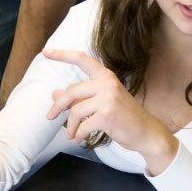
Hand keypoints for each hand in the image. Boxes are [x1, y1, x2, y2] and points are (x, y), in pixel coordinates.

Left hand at [42, 49, 177, 173]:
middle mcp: (107, 83)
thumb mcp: (102, 102)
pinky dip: (78, 134)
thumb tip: (54, 94)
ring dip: (70, 126)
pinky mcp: (107, 115)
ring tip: (71, 134)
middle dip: (57, 107)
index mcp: (106, 76)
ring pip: (75, 111)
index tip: (45, 52)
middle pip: (71, 92)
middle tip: (50, 117)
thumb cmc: (124, 117)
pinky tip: (79, 138)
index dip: (62, 55)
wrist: (146, 132)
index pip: (81, 59)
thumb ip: (80, 97)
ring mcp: (108, 98)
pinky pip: (82, 125)